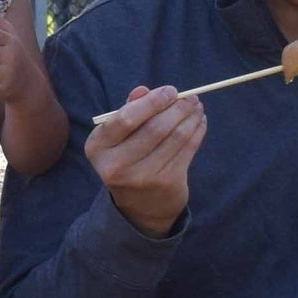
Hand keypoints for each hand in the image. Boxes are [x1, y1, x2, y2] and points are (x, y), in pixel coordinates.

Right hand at [87, 85, 203, 238]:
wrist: (140, 206)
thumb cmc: (128, 159)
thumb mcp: (118, 137)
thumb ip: (128, 111)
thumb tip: (144, 91)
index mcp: (98, 147)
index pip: (126, 118)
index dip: (152, 102)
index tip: (171, 91)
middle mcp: (116, 165)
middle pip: (155, 128)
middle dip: (177, 108)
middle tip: (190, 97)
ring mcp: (142, 177)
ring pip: (175, 137)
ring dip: (190, 118)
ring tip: (196, 107)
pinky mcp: (166, 183)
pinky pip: (187, 150)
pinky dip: (197, 132)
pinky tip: (199, 122)